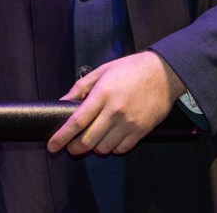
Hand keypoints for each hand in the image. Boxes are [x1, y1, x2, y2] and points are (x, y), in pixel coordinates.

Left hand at [47, 51, 184, 155]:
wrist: (164, 73)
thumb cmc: (130, 69)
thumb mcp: (102, 71)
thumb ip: (81, 87)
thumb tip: (62, 101)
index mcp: (102, 94)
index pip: (77, 121)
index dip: (62, 136)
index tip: (52, 145)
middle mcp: (115, 111)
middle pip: (89, 139)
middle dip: (75, 148)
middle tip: (70, 147)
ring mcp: (130, 123)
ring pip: (104, 147)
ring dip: (94, 148)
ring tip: (93, 140)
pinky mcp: (142, 131)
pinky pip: (122, 148)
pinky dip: (113, 148)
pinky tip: (110, 139)